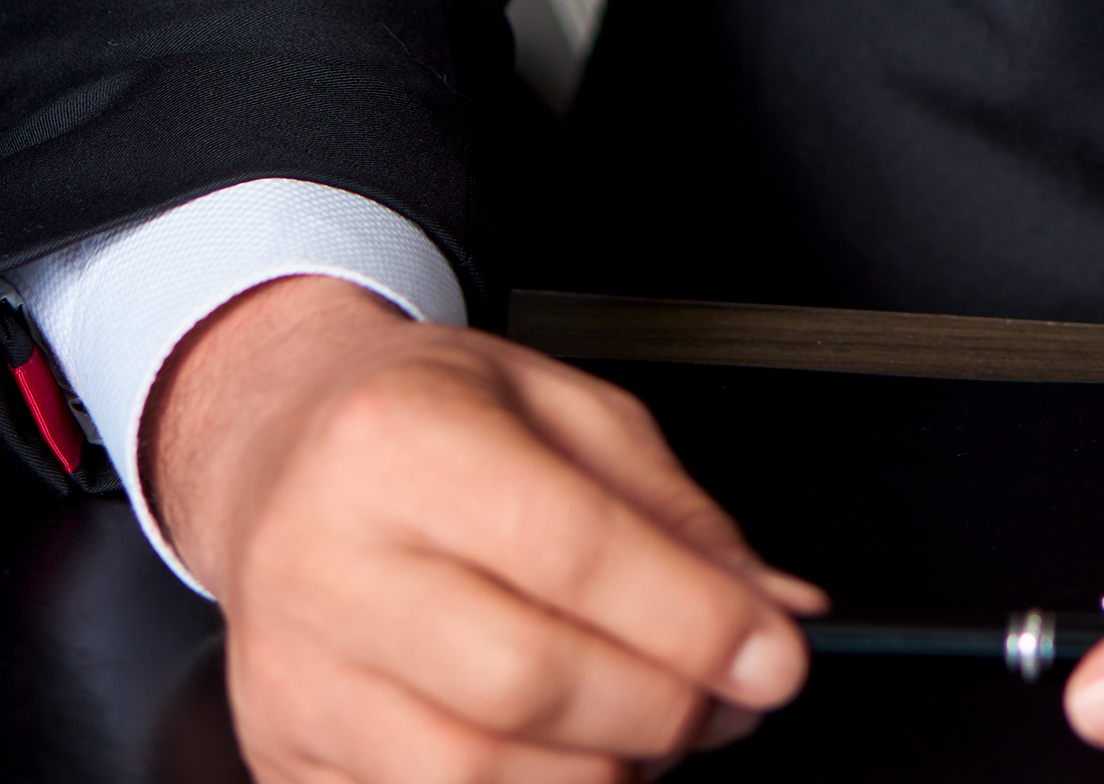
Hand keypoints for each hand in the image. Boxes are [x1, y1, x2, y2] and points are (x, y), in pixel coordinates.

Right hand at [148, 276, 819, 783]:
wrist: (279, 450)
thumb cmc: (426, 418)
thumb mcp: (566, 408)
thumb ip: (676, 515)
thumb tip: (773, 611)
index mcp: (397, 436)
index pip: (570, 551)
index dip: (691, 619)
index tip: (773, 655)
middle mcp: (324, 558)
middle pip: (524, 680)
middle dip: (656, 707)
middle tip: (720, 697)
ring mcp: (292, 673)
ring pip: (471, 777)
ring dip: (598, 773)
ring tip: (645, 725)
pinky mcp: (285, 757)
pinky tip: (565, 754)